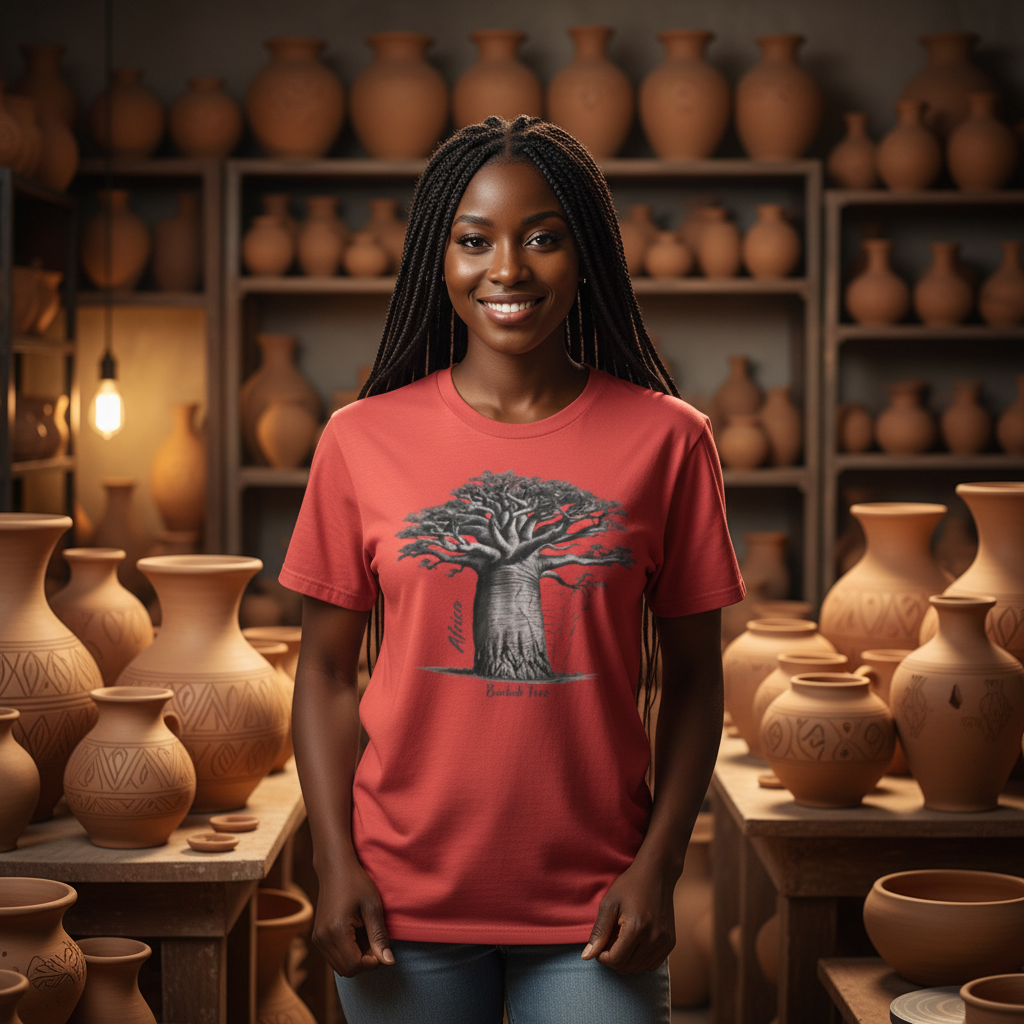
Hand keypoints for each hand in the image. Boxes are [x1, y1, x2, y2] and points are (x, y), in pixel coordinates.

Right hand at [312, 857, 393, 977]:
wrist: (335, 868)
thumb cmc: (357, 883)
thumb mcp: (373, 907)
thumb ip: (379, 936)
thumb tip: (388, 962)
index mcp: (335, 930)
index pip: (354, 965)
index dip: (372, 961)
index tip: (380, 945)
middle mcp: (322, 938)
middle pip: (346, 970)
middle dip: (364, 961)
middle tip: (374, 940)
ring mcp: (317, 938)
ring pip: (339, 966)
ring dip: (356, 958)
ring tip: (365, 934)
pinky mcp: (317, 937)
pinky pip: (334, 957)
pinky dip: (347, 953)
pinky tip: (356, 934)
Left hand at [581, 857, 674, 974]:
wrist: (657, 873)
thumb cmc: (629, 886)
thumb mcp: (609, 903)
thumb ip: (599, 931)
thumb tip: (587, 957)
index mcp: (636, 928)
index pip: (615, 960)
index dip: (602, 957)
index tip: (600, 945)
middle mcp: (654, 938)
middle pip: (627, 967)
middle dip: (614, 959)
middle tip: (610, 940)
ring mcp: (664, 941)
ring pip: (639, 969)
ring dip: (627, 960)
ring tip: (622, 940)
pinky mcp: (670, 942)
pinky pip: (652, 964)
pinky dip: (640, 960)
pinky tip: (635, 944)